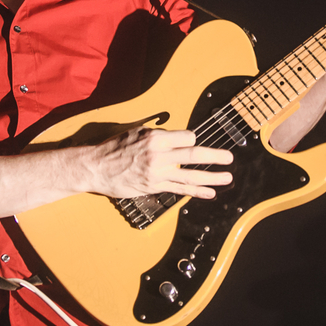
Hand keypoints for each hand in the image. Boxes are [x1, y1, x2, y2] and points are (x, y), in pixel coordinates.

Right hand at [82, 128, 232, 199]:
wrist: (95, 167)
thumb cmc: (114, 148)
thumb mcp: (136, 132)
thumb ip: (158, 136)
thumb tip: (177, 139)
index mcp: (156, 138)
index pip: (187, 137)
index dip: (193, 140)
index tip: (194, 143)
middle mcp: (159, 155)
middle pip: (194, 156)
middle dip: (215, 157)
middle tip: (229, 158)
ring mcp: (158, 173)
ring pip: (191, 176)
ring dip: (212, 178)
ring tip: (227, 178)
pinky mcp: (154, 186)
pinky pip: (180, 189)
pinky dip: (197, 192)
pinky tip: (210, 193)